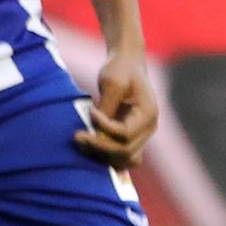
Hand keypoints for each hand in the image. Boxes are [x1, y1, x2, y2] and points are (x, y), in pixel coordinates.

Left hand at [76, 48, 158, 170]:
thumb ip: (107, 105)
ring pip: (125, 159)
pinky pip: (121, 156)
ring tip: (81, 143)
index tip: (90, 112)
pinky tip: (87, 149)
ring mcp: (141, 135)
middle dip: (100, 147)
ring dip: (102, 156)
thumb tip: (96, 127)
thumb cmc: (120, 70)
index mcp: (148, 114)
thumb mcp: (113, 82)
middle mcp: (148, 128)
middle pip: (126, 151)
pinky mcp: (130, 137)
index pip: (125, 134)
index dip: (105, 128)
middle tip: (77, 136)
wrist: (127, 66)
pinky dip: (105, 157)